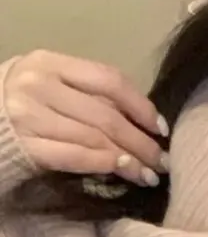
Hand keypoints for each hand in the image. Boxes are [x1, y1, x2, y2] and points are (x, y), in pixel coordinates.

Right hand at [3, 51, 168, 186]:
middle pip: (106, 115)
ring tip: (148, 173)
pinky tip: (121, 170)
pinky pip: (73, 155)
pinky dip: (102, 163)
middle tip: (163, 160)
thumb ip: (81, 93)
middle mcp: (37, 86)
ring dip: (129, 158)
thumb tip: (138, 118)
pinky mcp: (21, 146)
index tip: (161, 127)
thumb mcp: (43, 85)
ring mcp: (26, 117)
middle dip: (141, 140)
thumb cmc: (9, 105)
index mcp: (48, 63)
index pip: (109, 80)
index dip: (141, 105)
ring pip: (94, 137)